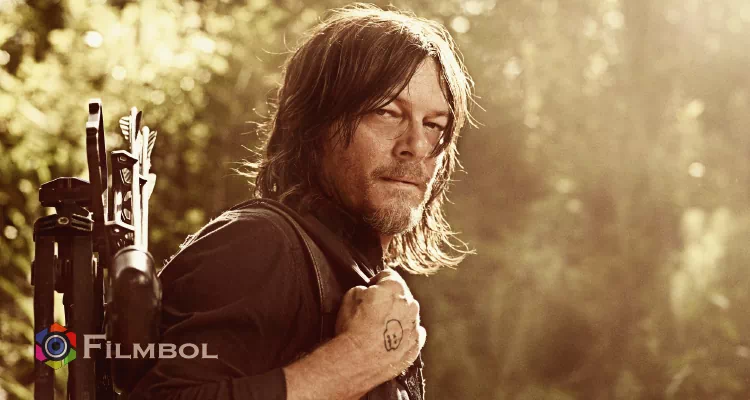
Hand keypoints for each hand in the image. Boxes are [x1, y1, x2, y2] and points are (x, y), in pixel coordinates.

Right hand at [335, 268, 425, 382]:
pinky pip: (412, 336)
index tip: (370, 289)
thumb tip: (369, 293)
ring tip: (379, 330)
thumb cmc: (352, 327)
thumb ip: (365, 289)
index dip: (376, 281)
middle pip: (401, 296)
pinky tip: (389, 341)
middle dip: (389, 301)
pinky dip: (403, 336)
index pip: (388, 275)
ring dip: (397, 319)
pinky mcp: (415, 346)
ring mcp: (415, 326)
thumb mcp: (350, 296)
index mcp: (395, 287)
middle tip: (372, 312)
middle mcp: (410, 304)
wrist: (357, 360)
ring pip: (408, 316)